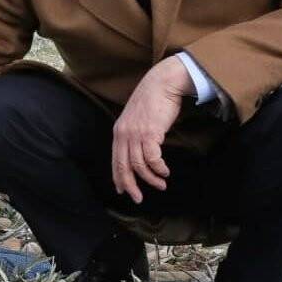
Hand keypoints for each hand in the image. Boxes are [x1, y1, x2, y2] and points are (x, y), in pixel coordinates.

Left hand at [112, 56, 192, 203]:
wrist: (162, 83)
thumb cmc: (153, 100)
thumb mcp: (136, 119)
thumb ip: (134, 134)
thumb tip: (139, 152)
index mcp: (119, 132)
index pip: (115, 160)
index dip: (119, 177)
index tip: (124, 190)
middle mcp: (124, 134)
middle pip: (124, 167)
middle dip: (131, 185)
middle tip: (138, 198)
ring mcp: (136, 134)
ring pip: (139, 166)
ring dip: (151, 178)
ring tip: (161, 184)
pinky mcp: (150, 133)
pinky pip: (152, 159)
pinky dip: (159, 168)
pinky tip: (165, 171)